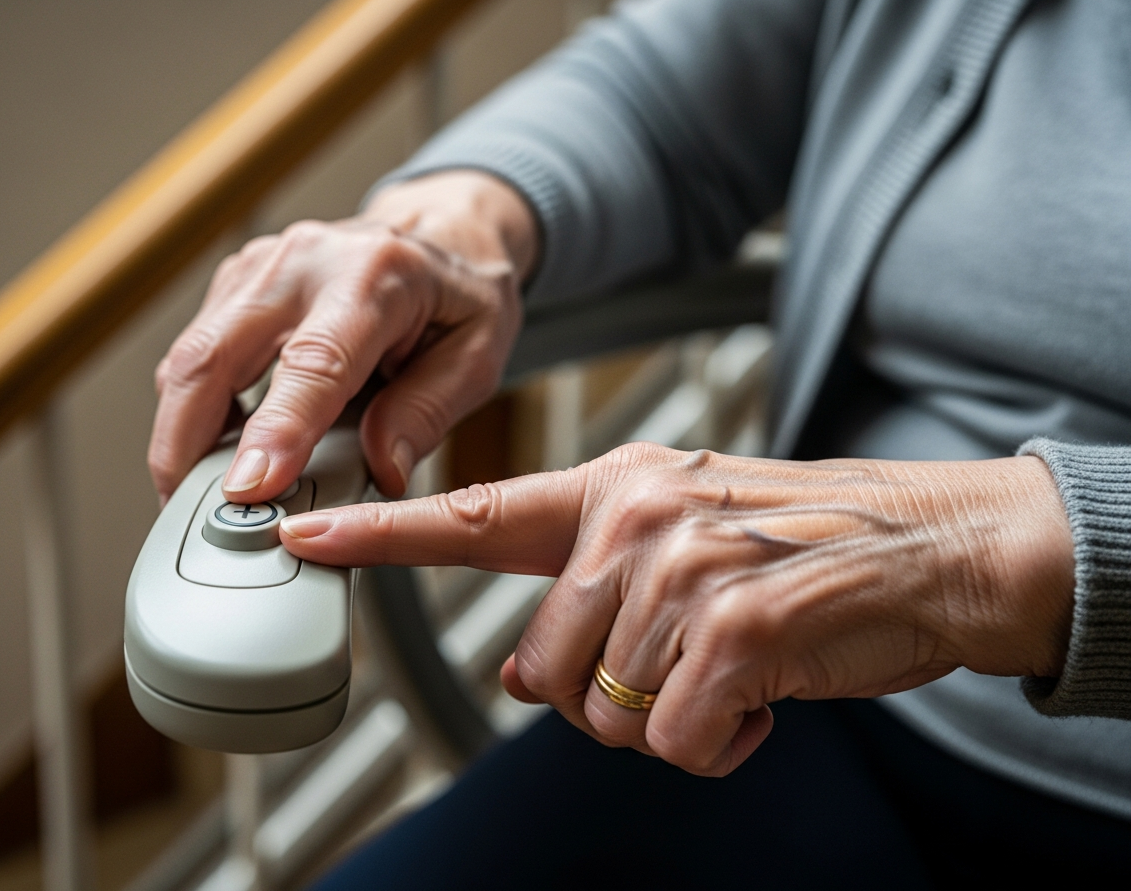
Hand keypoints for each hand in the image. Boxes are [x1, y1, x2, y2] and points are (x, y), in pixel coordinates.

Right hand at [147, 171, 537, 503]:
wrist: (440, 239)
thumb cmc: (459, 300)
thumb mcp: (477, 357)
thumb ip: (427, 414)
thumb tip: (381, 471)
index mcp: (375, 274)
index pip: (314, 362)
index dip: (277, 429)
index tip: (250, 488)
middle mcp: (306, 260)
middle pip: (215, 354)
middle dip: (185, 442)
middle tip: (187, 511)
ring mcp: (261, 268)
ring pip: (190, 357)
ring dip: (180, 434)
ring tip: (197, 494)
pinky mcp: (236, 285)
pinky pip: (195, 356)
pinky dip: (192, 412)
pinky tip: (213, 452)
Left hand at [279, 444, 1074, 775]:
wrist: (932, 545)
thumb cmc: (806, 547)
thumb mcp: (689, 538)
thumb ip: (595, 590)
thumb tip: (531, 678)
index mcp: (615, 489)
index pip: (474, 515)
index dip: (377, 533)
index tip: (299, 530)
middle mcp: (638, 518)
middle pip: (545, 668)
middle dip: (608, 695)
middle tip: (689, 662)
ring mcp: (685, 569)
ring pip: (608, 713)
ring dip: (672, 717)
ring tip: (735, 664)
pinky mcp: (734, 629)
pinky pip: (676, 739)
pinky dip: (721, 742)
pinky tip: (761, 696)